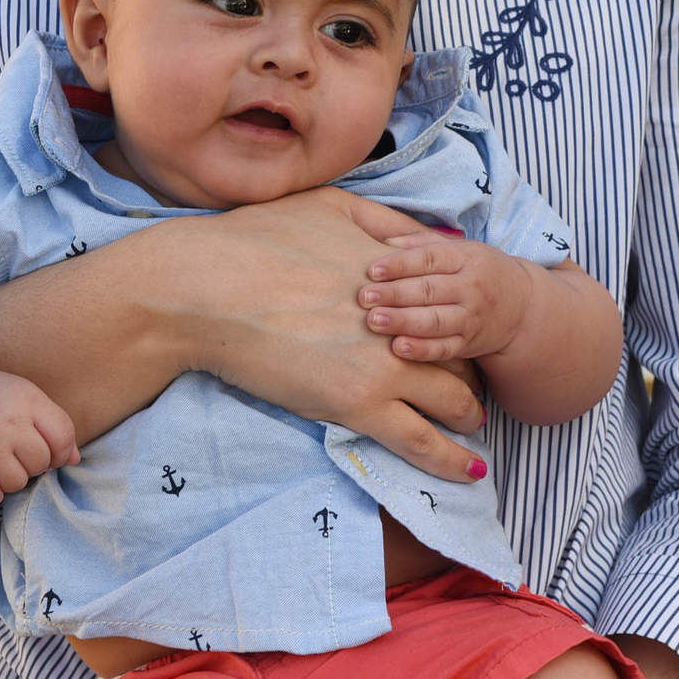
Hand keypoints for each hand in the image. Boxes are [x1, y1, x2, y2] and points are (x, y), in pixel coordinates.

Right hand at [0, 370, 77, 508]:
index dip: (61, 451)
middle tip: (16, 453)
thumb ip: (54, 425)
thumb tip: (74, 459)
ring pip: (17, 483)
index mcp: (28, 400)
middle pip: (41, 462)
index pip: (63, 436)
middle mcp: (7, 422)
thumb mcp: (28, 399)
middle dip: (34, 464)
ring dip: (11, 478)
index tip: (48, 450)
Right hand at [168, 190, 487, 481]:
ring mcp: (382, 366)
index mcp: (394, 274)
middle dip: (470, 371)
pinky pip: (420, 443)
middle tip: (472, 386)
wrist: (205, 288)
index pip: (446, 306)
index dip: (457, 324)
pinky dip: (450, 460)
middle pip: (460, 353)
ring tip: (473, 427)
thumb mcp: (328, 206)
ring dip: (468, 415)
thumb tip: (437, 235)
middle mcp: (400, 321)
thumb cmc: (253, 241)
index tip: (458, 337)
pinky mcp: (357, 405)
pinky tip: (470, 472)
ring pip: (453, 400)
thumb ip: (386, 221)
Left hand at [359, 232, 529, 362]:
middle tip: (364, 297)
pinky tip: (398, 348)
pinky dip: (422, 350)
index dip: (399, 264)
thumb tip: (382, 241)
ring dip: (402, 321)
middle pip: (428, 290)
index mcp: (466, 258)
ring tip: (374, 321)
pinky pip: (444, 348)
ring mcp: (472, 318)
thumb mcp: (459, 249)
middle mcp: (471, 287)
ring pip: (434, 320)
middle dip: (394, 294)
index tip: (372, 270)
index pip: (429, 259)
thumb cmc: (479, 271)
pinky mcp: (470, 344)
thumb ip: (421, 244)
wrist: (522, 307)